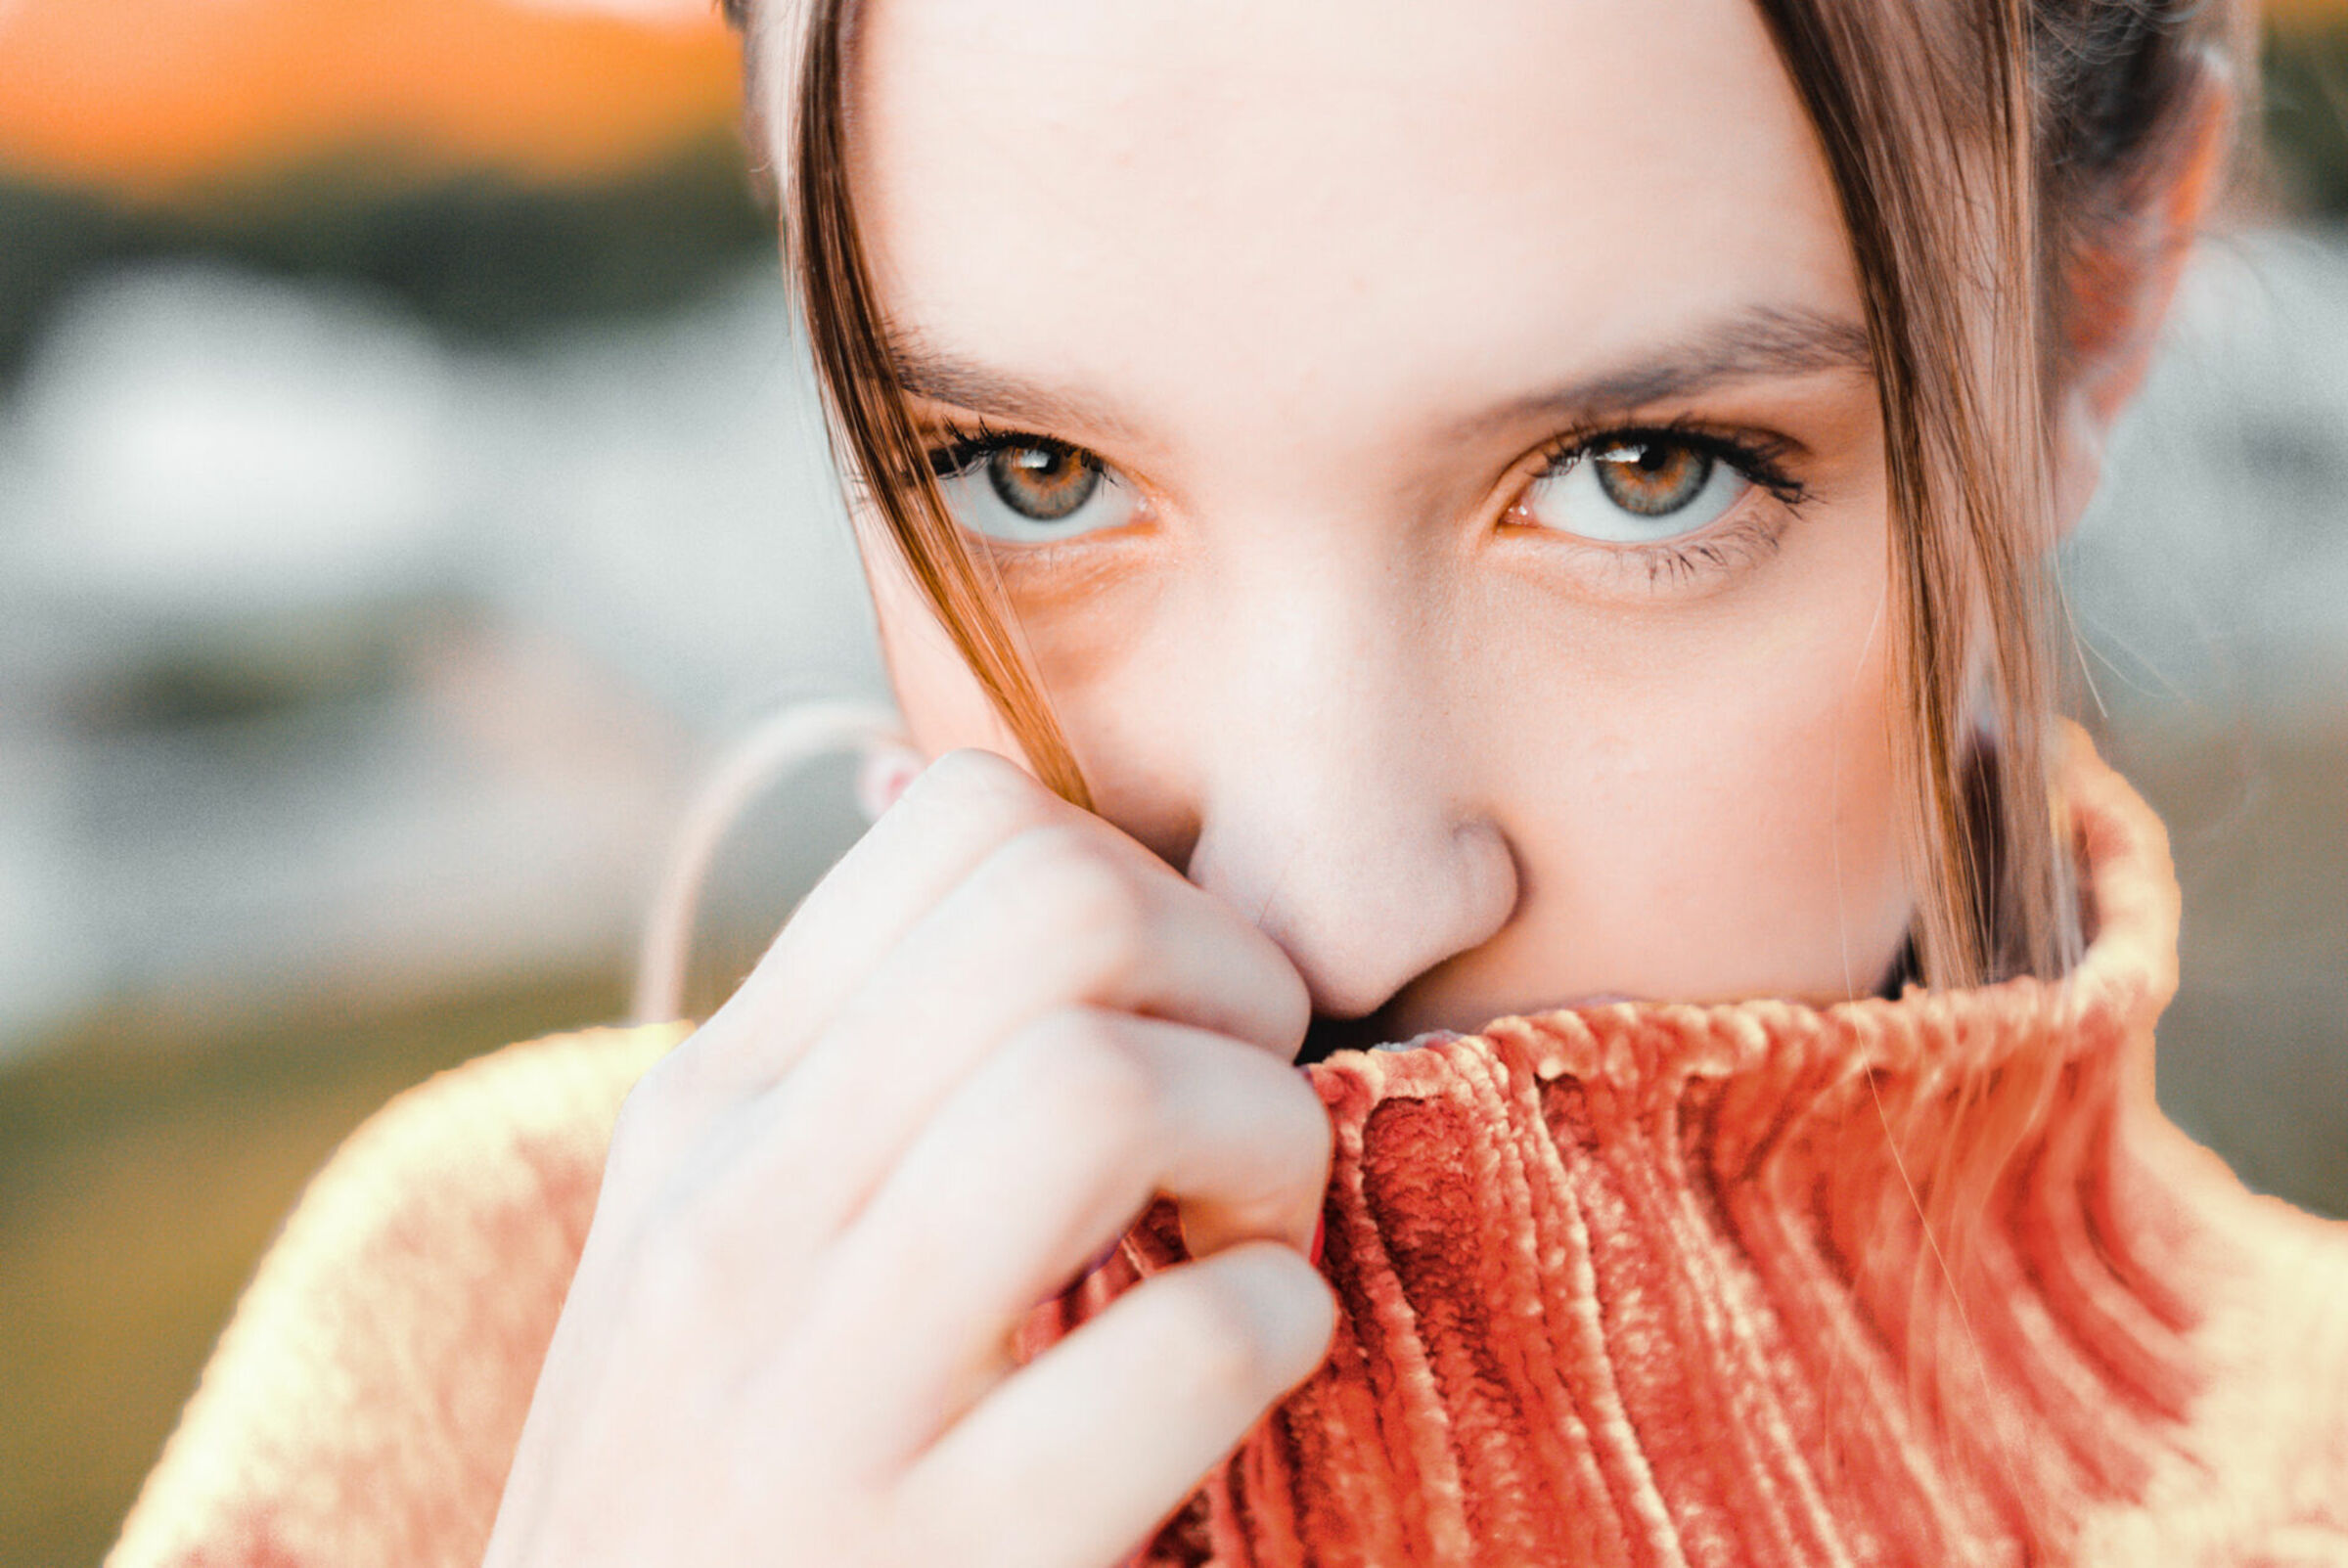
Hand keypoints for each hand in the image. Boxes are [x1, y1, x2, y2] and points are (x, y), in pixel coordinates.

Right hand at [482, 748, 1336, 1567]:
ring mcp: (818, 1399)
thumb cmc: (719, 1493)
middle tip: (1236, 1116)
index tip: (1167, 1019)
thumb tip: (993, 846)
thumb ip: (853, 1079)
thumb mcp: (718, 1257)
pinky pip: (1197, 1343)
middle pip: (1064, 910)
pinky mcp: (942, 1562)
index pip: (966, 822)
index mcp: (707, 1114)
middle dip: (1232, 983)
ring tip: (1243, 1235)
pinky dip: (1280, 1324)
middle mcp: (735, 1218)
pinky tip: (1247, 1363)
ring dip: (1265, 1139)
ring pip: (1108, 1087)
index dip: (1143, 886)